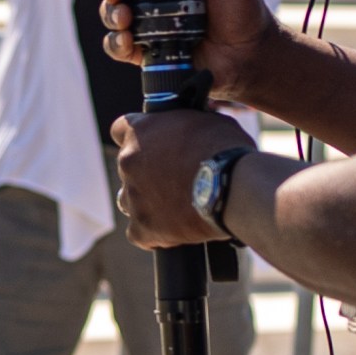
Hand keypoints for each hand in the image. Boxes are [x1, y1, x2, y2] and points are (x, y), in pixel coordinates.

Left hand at [111, 106, 252, 246]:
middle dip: (147, 174)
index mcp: (139, 132)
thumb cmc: (226, 149)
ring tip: (175, 206)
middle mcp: (128, 162)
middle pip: (128, 169)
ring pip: (130, 200)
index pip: (120, 130)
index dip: (138, 140)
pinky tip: (173, 230)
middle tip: (175, 180)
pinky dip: (153, 233)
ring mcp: (133, 196)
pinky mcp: (142, 227)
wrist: (235, 187)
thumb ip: (182, 125)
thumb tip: (188, 131)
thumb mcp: (204, 121)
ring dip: (147, 203)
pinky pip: (139, 233)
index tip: (152, 147)